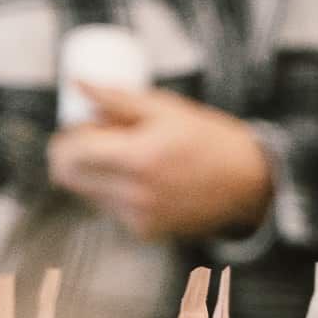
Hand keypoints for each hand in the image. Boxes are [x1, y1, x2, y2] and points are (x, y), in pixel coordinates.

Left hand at [46, 89, 275, 241]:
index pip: (69, 154)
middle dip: (72, 156)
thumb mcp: (167, 109)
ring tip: (127, 158)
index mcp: (137, 158)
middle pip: (67, 178)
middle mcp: (133, 194)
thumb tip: (77, 85)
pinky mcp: (146, 232)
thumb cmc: (211, 141)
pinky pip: (111, 209)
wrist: (249, 184)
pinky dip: (114, 192)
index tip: (83, 125)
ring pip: (86, 194)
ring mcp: (138, 218)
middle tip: (94, 140)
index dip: (68, 136)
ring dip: (93, 174)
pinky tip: (142, 180)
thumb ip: (117, 98)